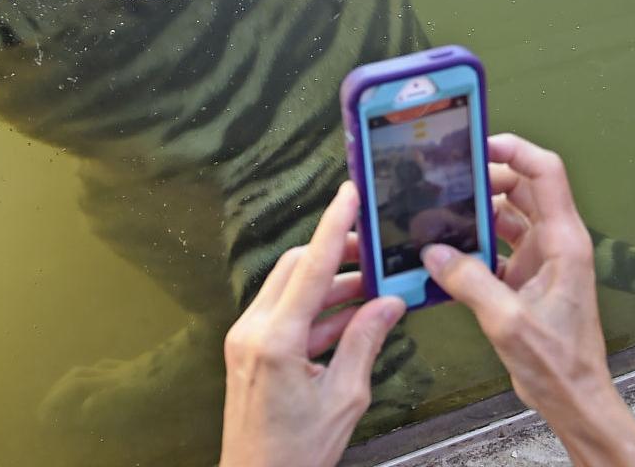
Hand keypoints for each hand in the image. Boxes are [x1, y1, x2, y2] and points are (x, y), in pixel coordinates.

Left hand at [219, 183, 406, 466]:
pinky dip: (317, 312)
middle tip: (376, 254)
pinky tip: (351, 319)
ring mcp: (246, 340)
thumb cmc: (296, 453)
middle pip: (296, 269)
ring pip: (290, 289)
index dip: (333, 226)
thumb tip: (388, 303)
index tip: (349, 194)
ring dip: (330, 286)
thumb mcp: (345, 397)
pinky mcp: (248, 351)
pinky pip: (284, 314)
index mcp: (276, 341)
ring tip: (373, 291)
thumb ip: (365, 341)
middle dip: (336, 256)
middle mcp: (253, 331)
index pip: (309, 267)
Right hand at [420, 134, 634, 466]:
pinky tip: (448, 252)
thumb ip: (469, 280)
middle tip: (448, 182)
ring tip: (441, 214)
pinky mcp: (527, 278)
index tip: (478, 145)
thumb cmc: (558, 362)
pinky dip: (475, 243)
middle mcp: (556, 243)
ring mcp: (542, 260)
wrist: (573, 397)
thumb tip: (434, 252)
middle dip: (486, 180)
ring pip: (508, 216)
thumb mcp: (508, 320)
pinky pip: (498, 246)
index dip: (514, 150)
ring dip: (477, 213)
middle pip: (522, 188)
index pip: (545, 172)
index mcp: (564, 241)